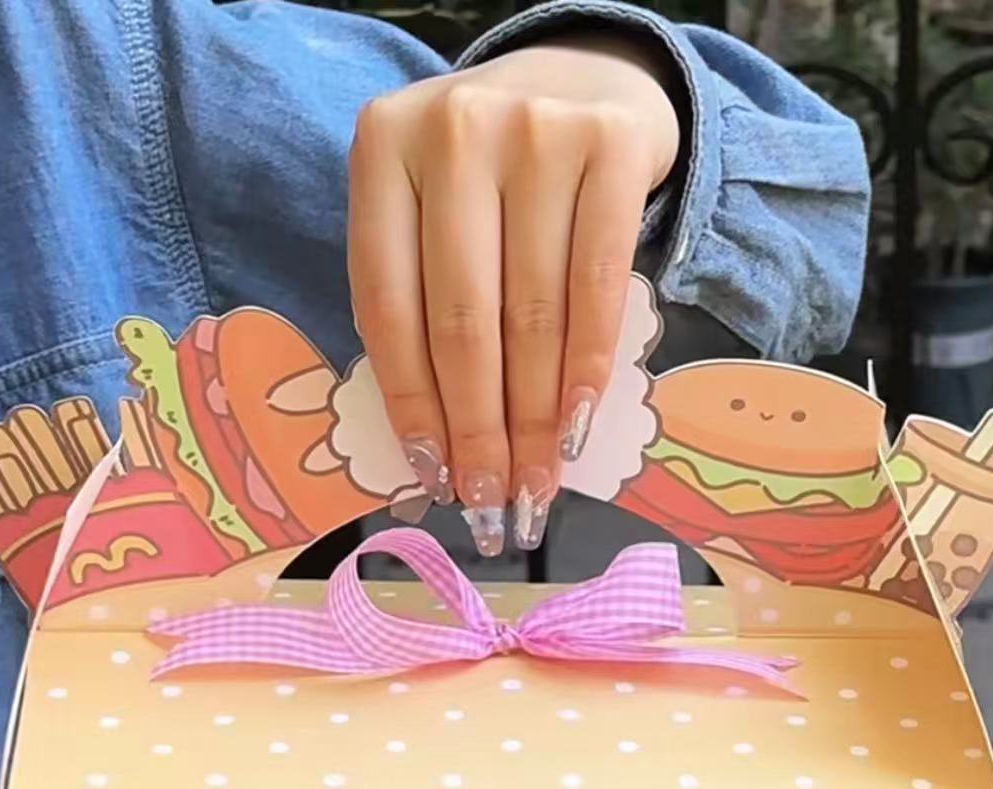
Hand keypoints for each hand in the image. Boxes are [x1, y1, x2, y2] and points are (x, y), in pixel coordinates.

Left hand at [347, 38, 679, 552]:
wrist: (586, 83)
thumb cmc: (496, 179)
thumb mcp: (431, 215)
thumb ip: (421, 300)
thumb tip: (437, 450)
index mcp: (382, 150)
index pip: (389, 305)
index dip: (413, 406)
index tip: (436, 479)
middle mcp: (452, 131)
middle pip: (462, 319)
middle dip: (479, 430)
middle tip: (492, 502)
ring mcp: (535, 131)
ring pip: (531, 313)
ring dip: (534, 419)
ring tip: (536, 484)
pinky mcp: (610, 145)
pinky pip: (597, 288)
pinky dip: (587, 370)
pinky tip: (579, 427)